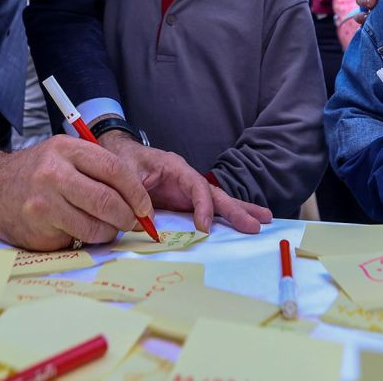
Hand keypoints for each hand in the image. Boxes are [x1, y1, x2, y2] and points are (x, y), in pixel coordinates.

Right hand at [0, 137, 155, 250]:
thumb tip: (137, 198)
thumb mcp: (62, 154)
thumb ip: (96, 169)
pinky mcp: (37, 230)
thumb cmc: (34, 172)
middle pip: (108, 201)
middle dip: (128, 217)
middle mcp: (54, 174)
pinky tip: (75, 230)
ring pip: (96, 227)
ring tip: (105, 228)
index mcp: (66, 149)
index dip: (137, 193)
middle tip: (133, 223)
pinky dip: (84, 240)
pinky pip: (76, 240)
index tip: (145, 208)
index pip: (115, 170)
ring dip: (109, 233)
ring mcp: (44, 204)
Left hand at [98, 131, 270, 233]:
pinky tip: (242, 222)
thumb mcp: (126, 173)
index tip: (204, 226)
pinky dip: (226, 216)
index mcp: (175, 167)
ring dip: (239, 211)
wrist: (119, 156)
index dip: (203, 206)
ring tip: (263, 220)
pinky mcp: (185, 202)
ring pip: (217, 200)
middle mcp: (187, 178)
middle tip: (256, 224)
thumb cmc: (124, 161)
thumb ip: (135, 194)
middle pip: (215, 194)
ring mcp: (188, 191)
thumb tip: (148, 221)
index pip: (196, 186)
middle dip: (236, 209)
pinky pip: (209, 209)